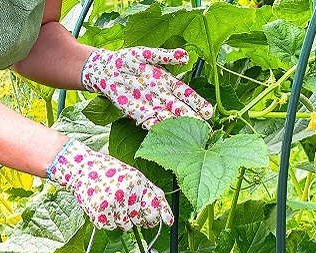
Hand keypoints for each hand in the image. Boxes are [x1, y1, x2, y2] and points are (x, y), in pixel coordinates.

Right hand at [48, 139, 172, 229]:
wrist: (82, 168)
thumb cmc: (113, 174)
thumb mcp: (137, 178)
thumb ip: (155, 196)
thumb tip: (169, 220)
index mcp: (139, 182)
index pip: (154, 209)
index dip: (152, 217)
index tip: (149, 220)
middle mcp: (127, 192)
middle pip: (140, 220)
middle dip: (136, 217)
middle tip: (125, 205)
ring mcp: (112, 201)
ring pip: (126, 226)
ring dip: (120, 219)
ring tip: (112, 202)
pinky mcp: (99, 210)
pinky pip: (110, 227)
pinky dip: (107, 220)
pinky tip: (103, 206)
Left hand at [81, 47, 212, 129]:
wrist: (106, 70)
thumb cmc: (127, 59)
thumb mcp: (146, 54)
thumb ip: (165, 56)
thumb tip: (186, 56)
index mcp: (168, 82)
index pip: (186, 94)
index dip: (197, 103)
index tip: (209, 112)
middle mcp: (163, 96)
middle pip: (180, 109)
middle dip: (193, 119)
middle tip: (206, 130)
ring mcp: (151, 106)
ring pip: (168, 118)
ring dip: (178, 126)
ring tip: (189, 135)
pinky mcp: (138, 113)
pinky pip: (150, 123)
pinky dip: (158, 128)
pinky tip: (167, 135)